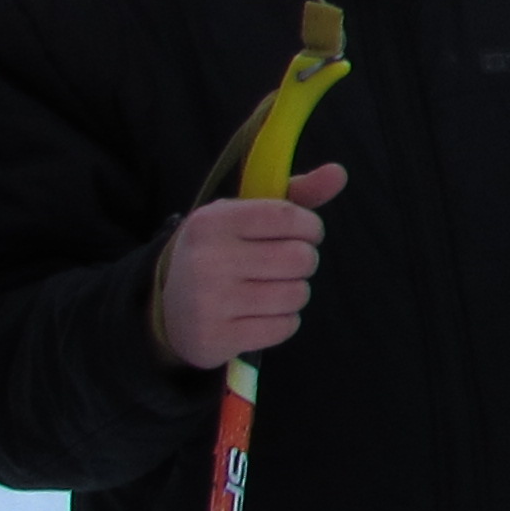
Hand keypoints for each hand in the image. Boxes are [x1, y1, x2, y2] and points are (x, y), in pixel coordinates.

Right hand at [154, 164, 347, 368]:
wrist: (171, 309)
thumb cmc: (222, 252)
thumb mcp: (244, 215)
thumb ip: (295, 193)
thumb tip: (338, 172)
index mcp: (212, 221)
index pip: (288, 217)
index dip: (310, 226)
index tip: (305, 232)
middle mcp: (208, 260)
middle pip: (300, 258)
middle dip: (303, 261)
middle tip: (284, 264)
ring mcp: (209, 302)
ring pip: (296, 295)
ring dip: (294, 292)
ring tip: (270, 289)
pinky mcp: (216, 338)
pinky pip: (284, 327)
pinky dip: (282, 321)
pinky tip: (260, 314)